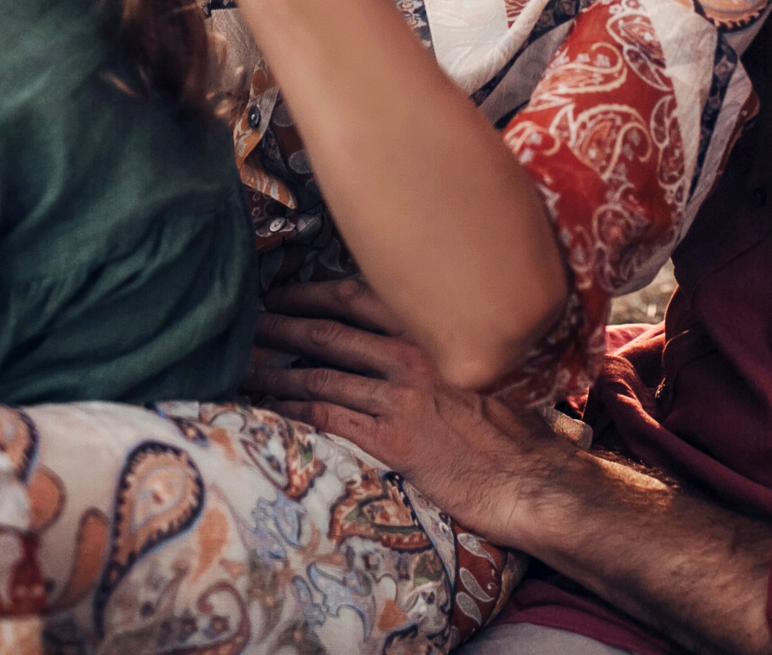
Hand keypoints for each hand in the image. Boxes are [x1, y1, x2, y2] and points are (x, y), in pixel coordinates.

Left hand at [243, 280, 576, 548]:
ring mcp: (400, 397)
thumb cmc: (509, 433)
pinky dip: (292, 409)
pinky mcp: (392, 438)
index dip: (313, 292)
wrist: (529, 478)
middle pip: (328, 331)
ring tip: (242, 368)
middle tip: (245, 323)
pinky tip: (269, 409)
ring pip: (319, 374)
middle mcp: (411, 357)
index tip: (282, 292)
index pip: (359, 298)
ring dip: (274, 370)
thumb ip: (438, 357)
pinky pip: (328, 416)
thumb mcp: (477, 375)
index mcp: (431, 336)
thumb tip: (402, 352)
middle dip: (280, 326)